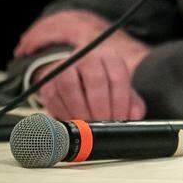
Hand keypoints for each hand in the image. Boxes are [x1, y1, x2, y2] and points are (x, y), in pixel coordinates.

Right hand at [15, 9, 149, 120]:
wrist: (77, 79)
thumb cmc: (105, 88)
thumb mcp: (122, 93)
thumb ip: (132, 105)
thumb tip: (134, 116)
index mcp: (110, 57)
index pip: (117, 77)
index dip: (120, 102)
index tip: (120, 119)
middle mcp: (88, 58)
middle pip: (95, 80)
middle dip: (100, 107)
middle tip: (103, 123)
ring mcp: (65, 67)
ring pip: (70, 87)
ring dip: (80, 110)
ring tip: (88, 125)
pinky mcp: (48, 80)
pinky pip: (53, 97)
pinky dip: (63, 113)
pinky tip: (73, 122)